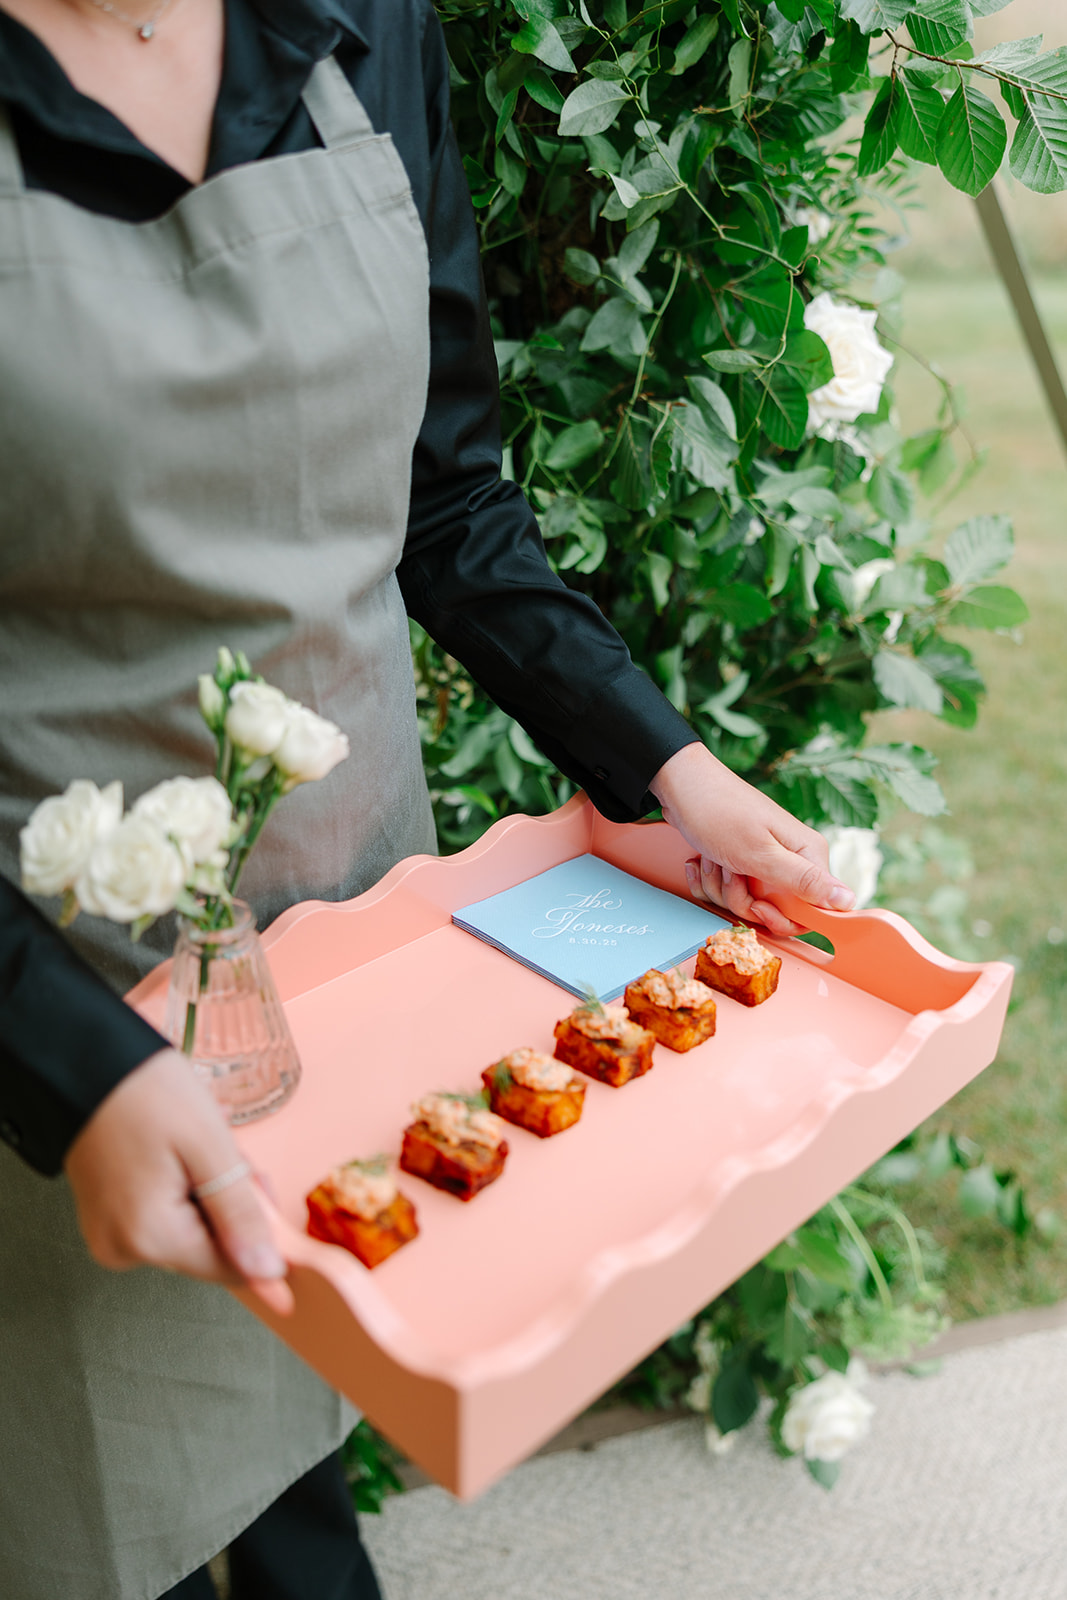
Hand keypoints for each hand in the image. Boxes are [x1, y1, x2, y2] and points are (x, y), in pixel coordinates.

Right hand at [64, 1047, 292, 1314]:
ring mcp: (112, 1236)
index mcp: (150, 1237)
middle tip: (226, 1154)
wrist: (86, 1064)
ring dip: (210, 1195)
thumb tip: (267, 1273)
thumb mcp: (209, 1147)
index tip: (258, 1185)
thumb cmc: (146, 1093)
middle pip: (211, 1249)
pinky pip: (165, 1219)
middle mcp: (125, 1249)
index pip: (232, 1268)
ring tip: (196, 1148)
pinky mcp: (109, 1220)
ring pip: (191, 1231)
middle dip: (232, 1204)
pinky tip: (178, 1157)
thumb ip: (240, 1215)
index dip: (259, 1228)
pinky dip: (185, 1192)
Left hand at [650, 742, 854, 937]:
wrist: (681, 786)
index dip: (784, 918)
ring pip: (746, 902)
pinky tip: (703, 860)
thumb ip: (804, 881)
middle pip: (775, 910)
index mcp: (807, 854)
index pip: (814, 910)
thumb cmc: (719, 812)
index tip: (760, 908)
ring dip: (721, 888)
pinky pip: (727, 892)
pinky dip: (709, 880)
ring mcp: (763, 861)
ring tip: (716, 859)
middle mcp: (790, 858)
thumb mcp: (761, 853)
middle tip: (732, 875)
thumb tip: (848, 901)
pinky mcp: (740, 862)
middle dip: (743, 900)